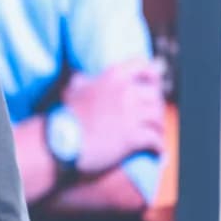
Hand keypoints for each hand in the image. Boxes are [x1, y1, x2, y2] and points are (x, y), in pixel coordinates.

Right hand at [63, 58, 164, 175]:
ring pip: (158, 118)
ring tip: (156, 136)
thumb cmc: (65, 116)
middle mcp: (126, 92)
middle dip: (155, 107)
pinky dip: (159, 148)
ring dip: (159, 128)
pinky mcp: (133, 137)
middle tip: (153, 118)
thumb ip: (83, 80)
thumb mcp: (73, 90)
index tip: (154, 83)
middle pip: (155, 96)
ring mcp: (131, 114)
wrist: (62, 141)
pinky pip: (156, 141)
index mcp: (114, 76)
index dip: (152, 75)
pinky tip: (158, 153)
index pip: (143, 66)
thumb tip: (82, 77)